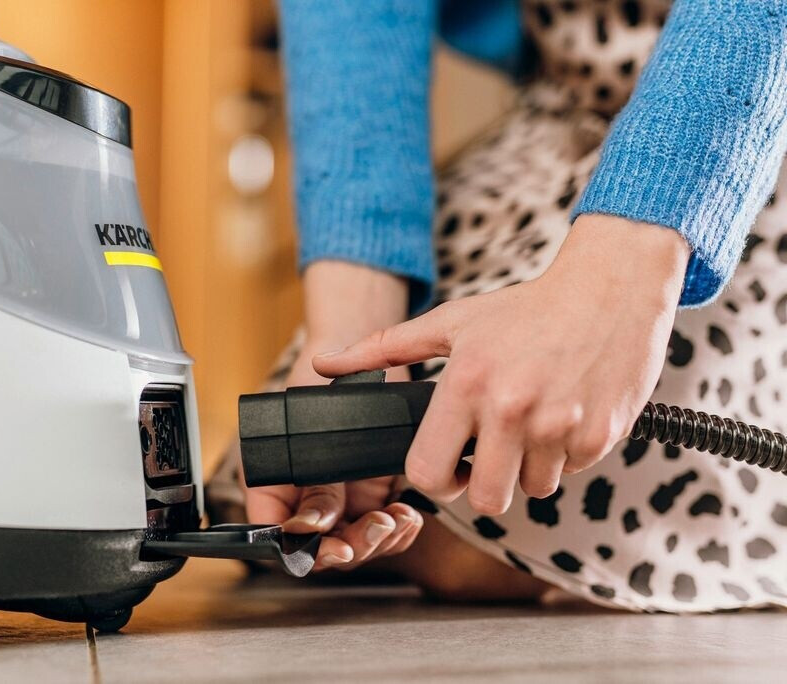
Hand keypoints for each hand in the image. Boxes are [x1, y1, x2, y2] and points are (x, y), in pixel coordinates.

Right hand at [244, 261, 423, 570]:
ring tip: (398, 518)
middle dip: (350, 545)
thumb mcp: (308, 418)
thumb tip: (314, 520)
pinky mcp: (369, 494)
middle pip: (318, 546)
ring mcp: (337, 497)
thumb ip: (311, 472)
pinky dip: (397, 528)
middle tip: (376, 529)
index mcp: (269, 479)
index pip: (274, 532)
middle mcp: (301, 494)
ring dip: (378, 540)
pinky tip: (409, 513)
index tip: (330, 544)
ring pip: (353, 543)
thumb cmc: (319, 377)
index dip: (300, 548)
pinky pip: (382, 528)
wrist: (356, 354)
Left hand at [313, 215, 690, 514]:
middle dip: (482, 484)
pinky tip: (562, 415)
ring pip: (532, 489)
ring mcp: (559, 426)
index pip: (428, 474)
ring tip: (530, 424)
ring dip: (528, 467)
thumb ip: (382, 349)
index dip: (433, 478)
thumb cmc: (525, 308)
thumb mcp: (449, 322)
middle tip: (490, 453)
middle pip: (485, 499)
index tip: (445, 465)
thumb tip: (323, 363)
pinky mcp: (600, 435)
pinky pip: (572, 472)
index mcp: (466, 384)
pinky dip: (565, 454)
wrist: (609, 288)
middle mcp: (511, 409)